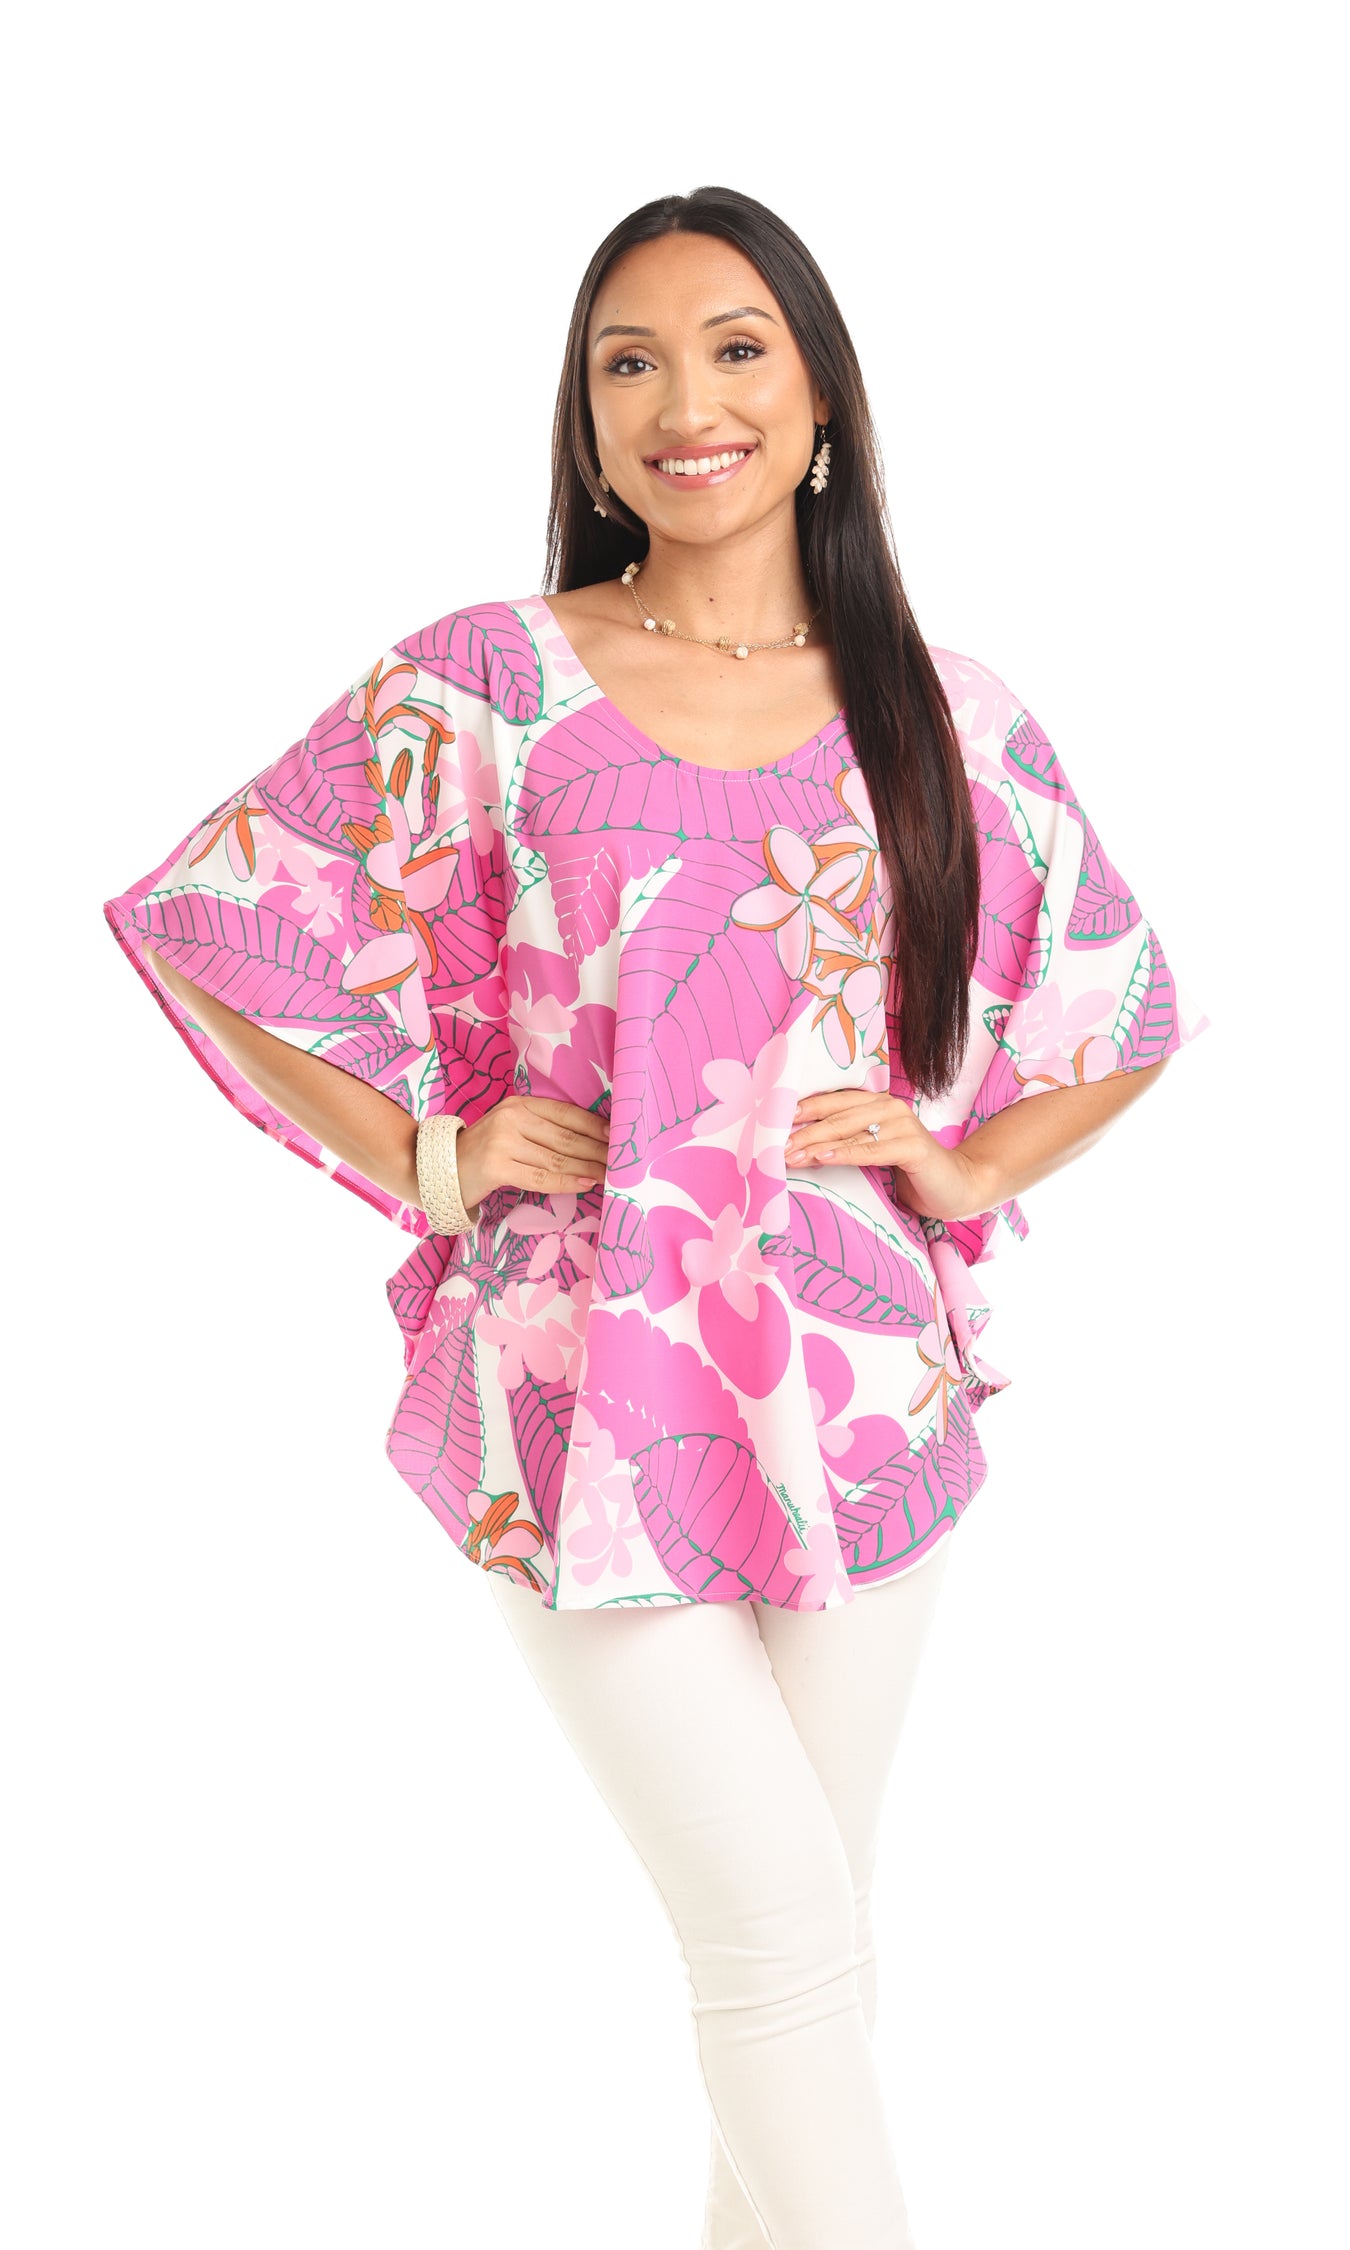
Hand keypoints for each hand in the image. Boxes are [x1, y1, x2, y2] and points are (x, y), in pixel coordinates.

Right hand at [455, 1095, 609, 1211]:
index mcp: (520, 1104)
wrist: (441, 1168)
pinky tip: (586, 1184)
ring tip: (610, 1175)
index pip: (566, 1113)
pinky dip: (567, 1182)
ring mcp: (502, 1141)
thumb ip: (542, 1129)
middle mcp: (512, 1118)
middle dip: (597, 1150)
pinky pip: (540, 1177)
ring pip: (556, 1158)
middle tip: (622, 1161)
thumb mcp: (511, 1128)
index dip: (595, 1125)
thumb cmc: (484, 1151)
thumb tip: (591, 1141)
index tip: (618, 1136)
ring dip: (588, 1168)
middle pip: (565, 1136)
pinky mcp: (496, 1166)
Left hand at [784, 1089, 990, 1224]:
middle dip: (802, 1131)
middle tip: (772, 1145)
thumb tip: (799, 1147)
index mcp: (876, 1103)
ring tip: (789, 1154)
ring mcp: (903, 1124)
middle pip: (836, 1116)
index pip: (832, 1101)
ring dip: (815, 1142)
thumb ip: (845, 1143)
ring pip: (850, 1131)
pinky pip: (872, 1149)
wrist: (956, 1187)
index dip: (801, 1110)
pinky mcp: (913, 1146)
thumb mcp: (872, 1152)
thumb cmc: (909, 1172)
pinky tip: (823, 1157)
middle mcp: (889, 1107)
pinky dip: (846, 1153)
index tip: (770, 1121)